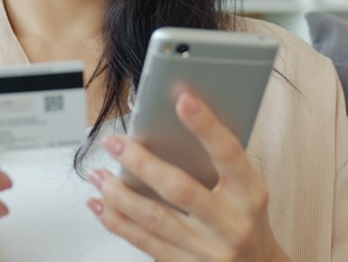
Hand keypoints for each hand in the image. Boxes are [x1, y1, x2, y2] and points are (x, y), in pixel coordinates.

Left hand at [86, 92, 289, 260]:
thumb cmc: (246, 219)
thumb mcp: (247, 189)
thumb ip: (218, 162)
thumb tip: (173, 123)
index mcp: (250, 196)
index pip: (229, 155)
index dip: (206, 127)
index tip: (183, 100)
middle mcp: (230, 225)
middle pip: (180, 189)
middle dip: (141, 163)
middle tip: (114, 142)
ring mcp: (208, 250)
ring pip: (154, 218)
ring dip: (119, 194)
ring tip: (98, 174)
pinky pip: (145, 242)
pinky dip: (117, 222)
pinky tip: (100, 205)